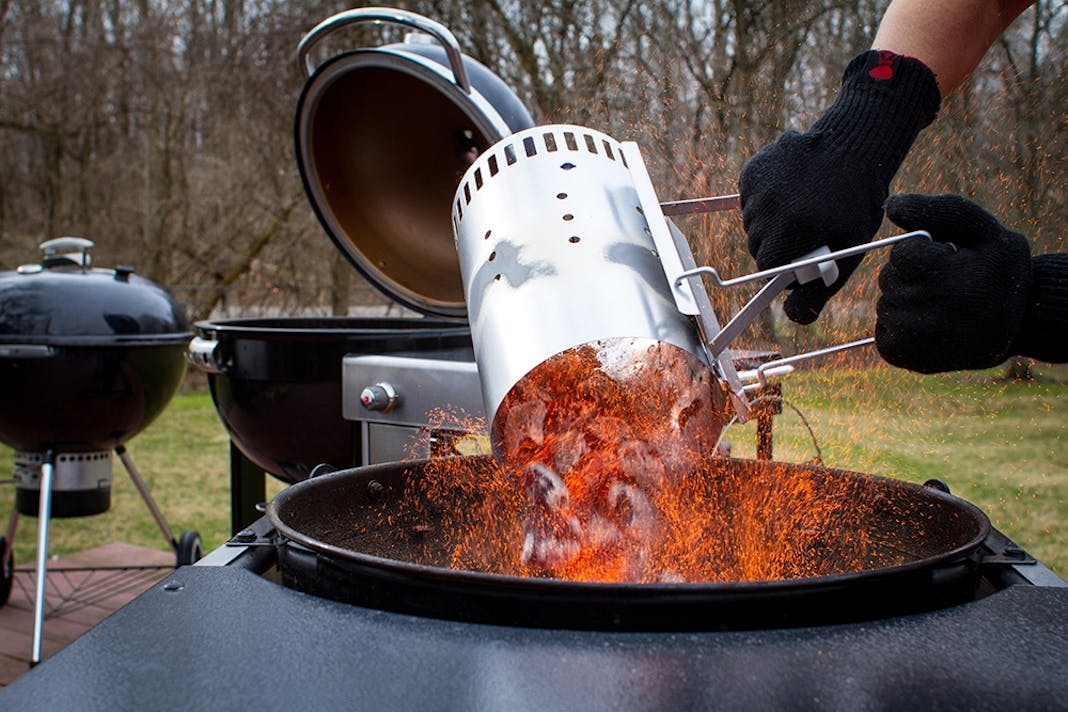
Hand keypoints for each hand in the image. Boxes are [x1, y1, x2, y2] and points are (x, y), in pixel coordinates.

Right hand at [739, 51, 939, 324]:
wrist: (855, 144)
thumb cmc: (858, 203)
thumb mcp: (849, 251)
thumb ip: (821, 289)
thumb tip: (793, 317)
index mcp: (790, 232)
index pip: (768, 267)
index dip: (786, 265)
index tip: (805, 252)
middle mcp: (766, 208)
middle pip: (756, 246)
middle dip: (777, 245)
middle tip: (807, 229)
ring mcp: (757, 187)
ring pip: (751, 223)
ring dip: (770, 221)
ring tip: (801, 206)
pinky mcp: (752, 170)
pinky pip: (748, 198)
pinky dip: (763, 199)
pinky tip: (790, 188)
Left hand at [875, 194, 1031, 372]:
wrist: (1019, 324)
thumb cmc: (999, 271)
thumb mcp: (982, 230)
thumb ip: (938, 211)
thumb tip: (890, 205)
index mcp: (943, 277)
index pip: (902, 255)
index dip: (925, 255)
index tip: (951, 264)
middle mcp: (926, 311)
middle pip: (889, 278)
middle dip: (912, 277)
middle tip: (947, 286)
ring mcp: (912, 338)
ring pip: (885, 305)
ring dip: (906, 302)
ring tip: (943, 308)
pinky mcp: (902, 356)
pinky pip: (883, 331)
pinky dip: (900, 326)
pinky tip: (930, 326)